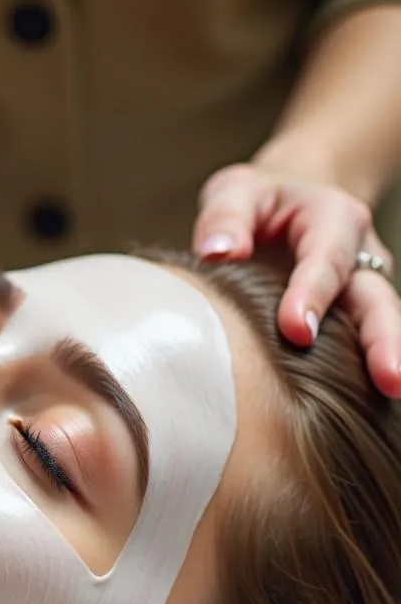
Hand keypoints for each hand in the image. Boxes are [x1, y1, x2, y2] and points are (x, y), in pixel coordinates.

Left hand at [193, 161, 400, 397]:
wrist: (284, 206)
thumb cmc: (254, 204)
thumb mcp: (236, 192)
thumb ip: (226, 217)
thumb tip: (218, 253)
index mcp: (332, 219)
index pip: (325, 259)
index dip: (312, 294)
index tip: (296, 330)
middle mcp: (359, 258)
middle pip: (377, 301)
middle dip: (384, 340)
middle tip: (389, 379)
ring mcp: (360, 293)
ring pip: (380, 328)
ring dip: (386, 362)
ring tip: (391, 395)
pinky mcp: (350, 322)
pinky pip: (359, 350)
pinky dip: (361, 378)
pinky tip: (363, 411)